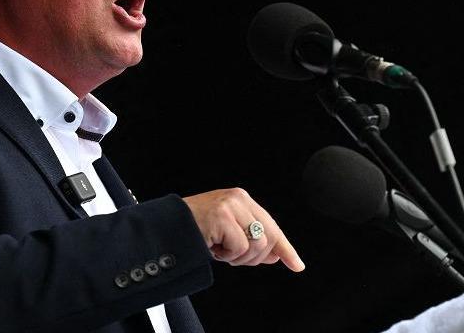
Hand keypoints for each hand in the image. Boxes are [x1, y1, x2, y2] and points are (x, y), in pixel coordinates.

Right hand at [182, 188, 304, 270]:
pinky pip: (239, 247)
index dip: (285, 248)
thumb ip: (251, 240)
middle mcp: (239, 198)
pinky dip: (226, 255)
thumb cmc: (193, 229)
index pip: (272, 226)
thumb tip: (276, 255)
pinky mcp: (222, 216)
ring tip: (219, 250)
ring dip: (238, 257)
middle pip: (269, 238)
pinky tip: (212, 247)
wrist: (166, 226)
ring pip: (257, 244)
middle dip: (255, 257)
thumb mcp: (227, 234)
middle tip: (232, 257)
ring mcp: (230, 206)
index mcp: (242, 199)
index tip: (297, 265)